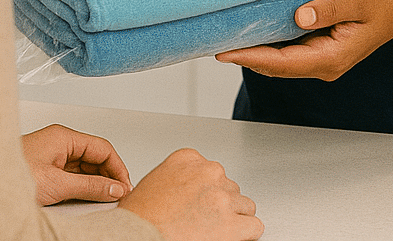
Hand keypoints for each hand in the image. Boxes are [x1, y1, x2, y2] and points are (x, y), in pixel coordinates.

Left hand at [21, 124, 131, 205]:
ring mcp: (51, 156)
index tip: (125, 185)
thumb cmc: (12, 174)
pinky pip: (71, 175)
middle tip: (118, 194)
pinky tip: (85, 198)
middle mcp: (59, 143)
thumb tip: (113, 188)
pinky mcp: (44, 169)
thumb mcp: (57, 184)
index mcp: (64, 137)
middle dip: (107, 175)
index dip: (117, 167)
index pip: (102, 148)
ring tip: (104, 199)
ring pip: (83, 167)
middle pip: (94, 156)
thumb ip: (89, 186)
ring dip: (94, 182)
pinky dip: (81, 186)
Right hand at [118, 148, 262, 240]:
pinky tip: (233, 237)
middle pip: (229, 186)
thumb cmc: (139, 219)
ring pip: (244, 205)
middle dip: (220, 203)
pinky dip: (246, 234)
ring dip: (234, 217)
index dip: (207, 190)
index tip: (201, 202)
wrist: (138, 236)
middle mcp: (208, 173)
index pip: (211, 170)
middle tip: (205, 220)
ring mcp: (222, 196)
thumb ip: (177, 177)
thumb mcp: (154, 182)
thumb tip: (186, 189)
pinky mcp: (232, 223)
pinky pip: (254, 226)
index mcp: (187, 159)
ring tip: (215, 230)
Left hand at [215, 0, 392, 80]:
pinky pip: (290, 52)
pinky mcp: (321, 49)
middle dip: (246, 57)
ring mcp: (322, 59)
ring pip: (281, 62)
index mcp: (331, 58)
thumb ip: (329, 8)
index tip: (225, 52)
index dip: (251, 58)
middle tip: (214, 43)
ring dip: (255, 53)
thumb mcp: (357, 1)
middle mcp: (324, 65)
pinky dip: (270, 45)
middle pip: (276, 67)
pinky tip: (255, 32)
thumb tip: (300, 16)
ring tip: (226, 38)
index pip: (282, 63)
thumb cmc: (382, 2)